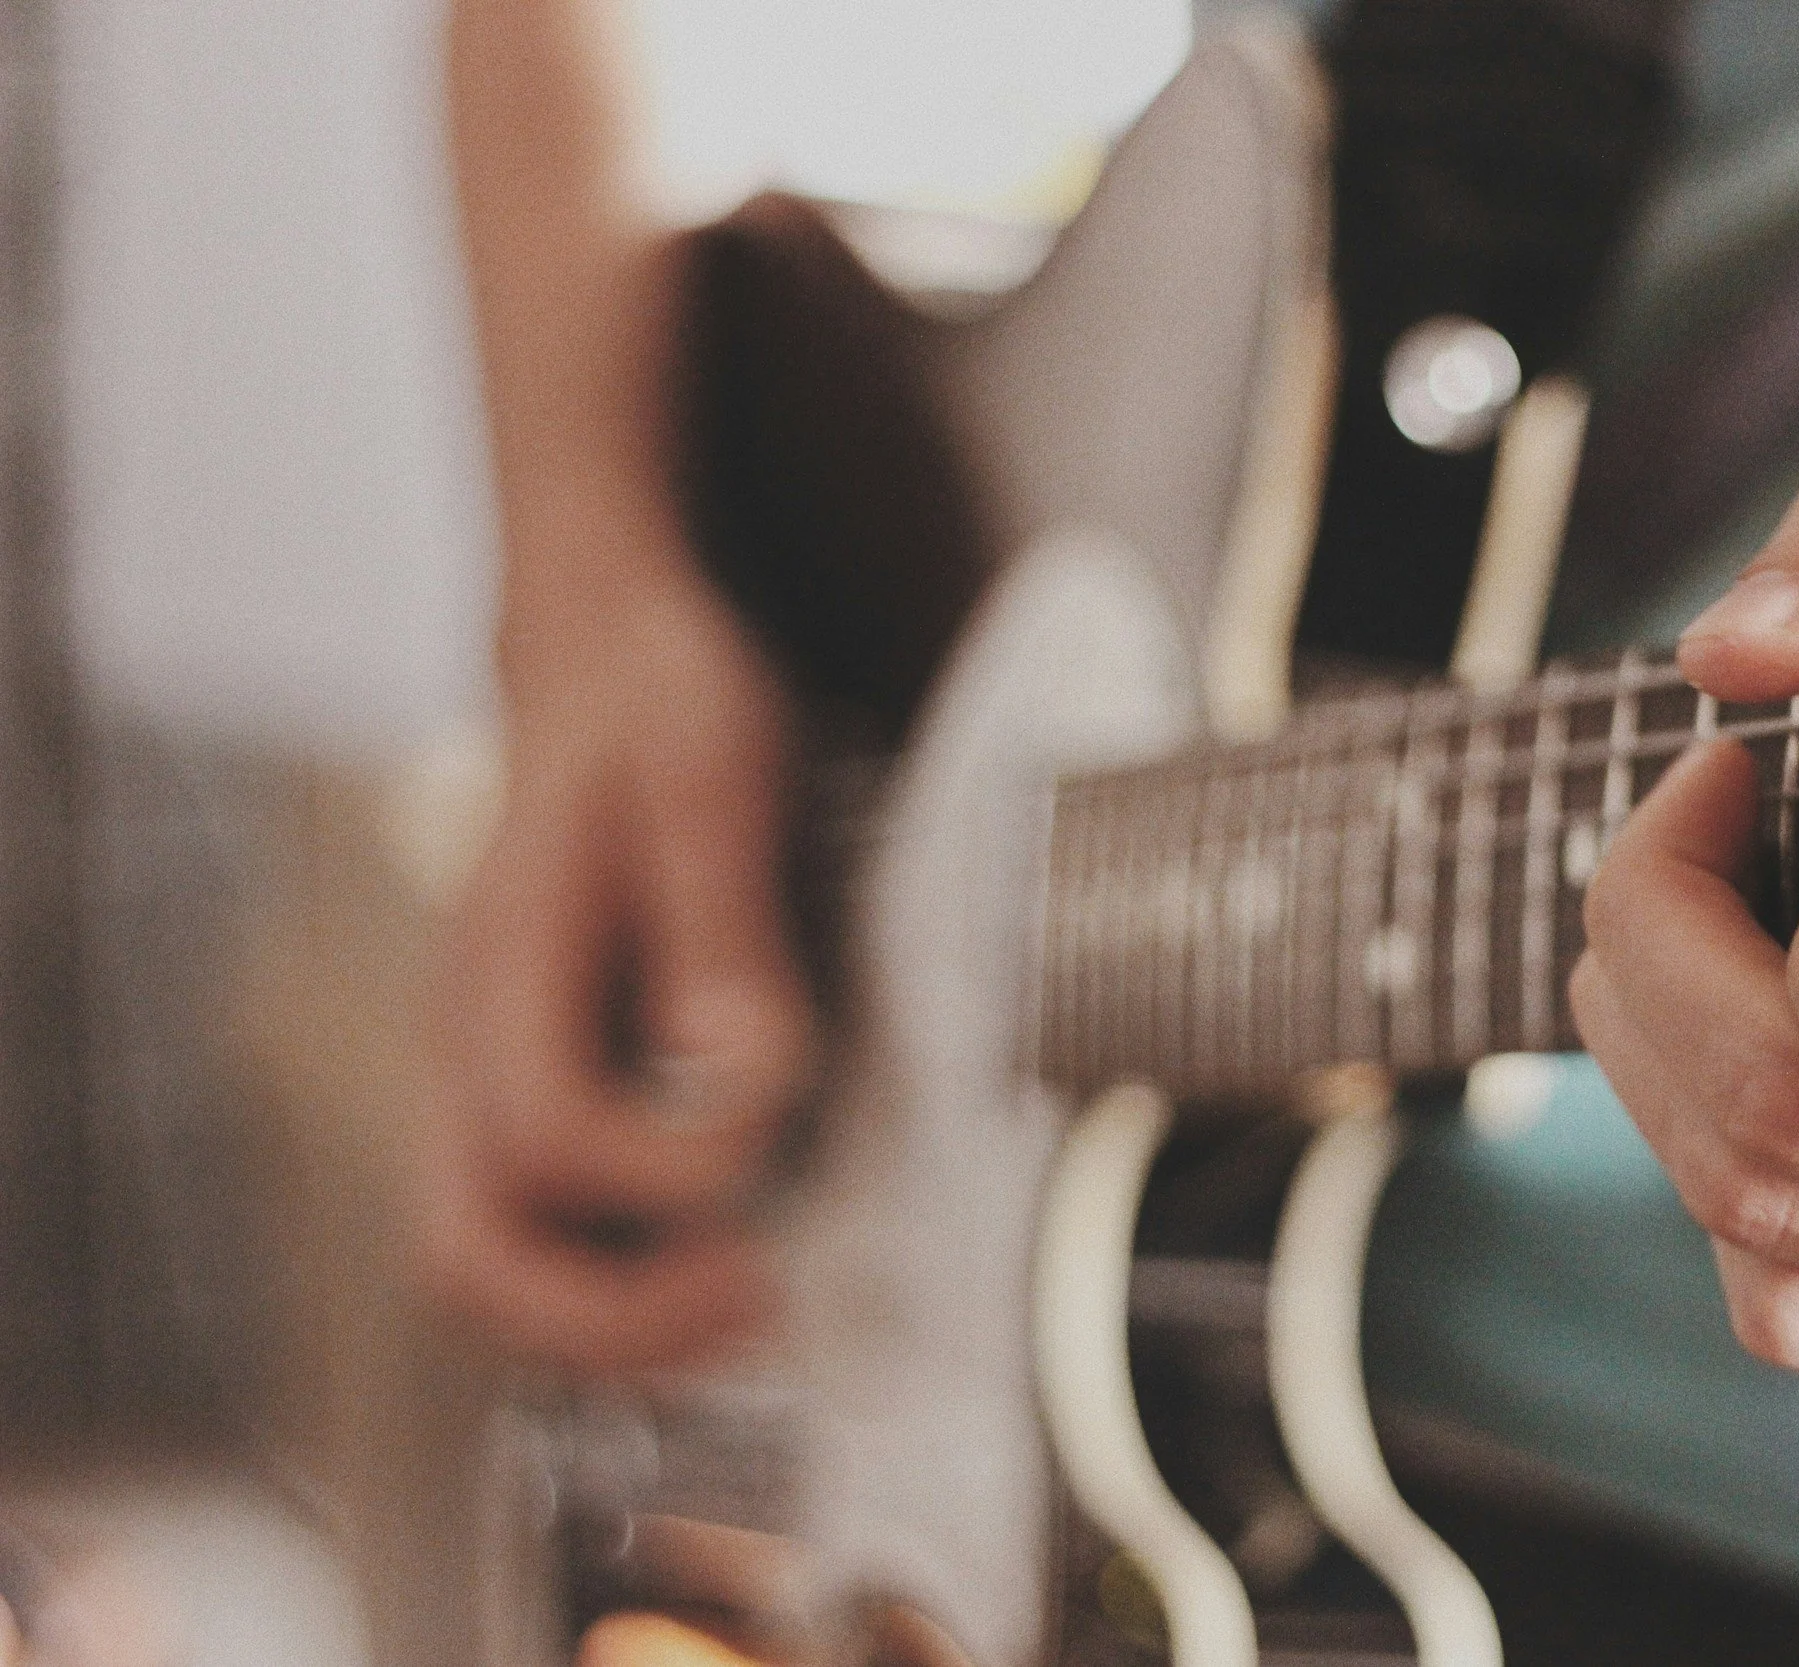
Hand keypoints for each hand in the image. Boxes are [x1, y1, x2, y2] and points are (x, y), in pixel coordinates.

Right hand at [423, 514, 812, 1373]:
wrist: (605, 659)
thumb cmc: (657, 706)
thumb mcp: (712, 775)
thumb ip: (723, 926)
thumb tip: (743, 1072)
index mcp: (505, 967)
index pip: (547, 1133)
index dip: (668, 1169)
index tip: (776, 1131)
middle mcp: (472, 1044)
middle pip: (468, 1255)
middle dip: (612, 1321)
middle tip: (758, 1302)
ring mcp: (493, 1077)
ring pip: (496, 1268)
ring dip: (617, 1327)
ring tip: (754, 1305)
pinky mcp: (540, 1089)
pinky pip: (548, 1233)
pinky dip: (625, 1285)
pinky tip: (730, 1258)